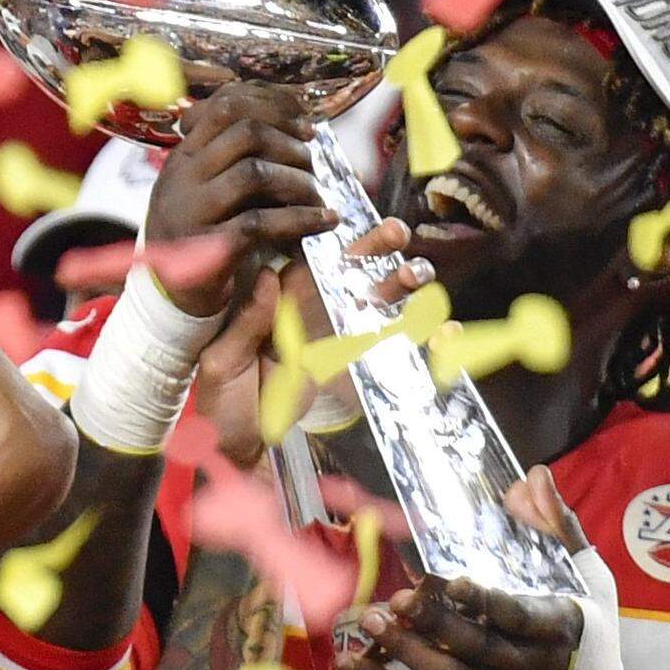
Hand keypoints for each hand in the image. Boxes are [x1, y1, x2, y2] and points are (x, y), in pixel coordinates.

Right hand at [146, 84, 336, 317]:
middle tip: (311, 161)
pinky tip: (324, 221)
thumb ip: (235, 156)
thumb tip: (294, 125)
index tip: (306, 126)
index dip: (274, 108)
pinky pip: (260, 224)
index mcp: (185, 154)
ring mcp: (193, 211)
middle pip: (244, 133)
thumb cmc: (201, 230)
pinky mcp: (209, 247)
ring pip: (253, 173)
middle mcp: (183, 176)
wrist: (170, 291)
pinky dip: (300, 219)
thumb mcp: (209, 184)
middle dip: (289, 142)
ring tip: (316, 193)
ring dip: (297, 180)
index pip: (226, 106)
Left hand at [195, 218, 433, 464]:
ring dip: (404, 282)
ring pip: (380, 299)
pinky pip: (396, 346)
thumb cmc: (225, 406)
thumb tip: (269, 275)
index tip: (352, 216)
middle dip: (378, 247)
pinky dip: (426, 337)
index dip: (332, 233)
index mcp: (279, 303)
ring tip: (419, 274)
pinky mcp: (361, 368)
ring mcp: (341, 338)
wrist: (245, 454)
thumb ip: (248, 323)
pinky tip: (445, 332)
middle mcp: (316, 312)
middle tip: (396, 233)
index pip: (309, 256)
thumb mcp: (224, 363)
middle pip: (353, 269)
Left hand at [336, 465, 583, 669]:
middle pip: (477, 651)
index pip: (520, 619)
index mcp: (558, 631)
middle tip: (397, 599)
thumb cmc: (585, 635)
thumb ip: (557, 527)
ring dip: (404, 653)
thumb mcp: (587, 579)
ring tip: (370, 621)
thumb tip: (535, 474)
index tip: (452, 582)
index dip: (487, 604)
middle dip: (434, 625)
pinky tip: (352, 663)